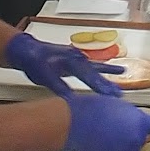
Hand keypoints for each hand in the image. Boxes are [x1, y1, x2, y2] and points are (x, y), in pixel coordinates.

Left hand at [3, 32, 122, 97]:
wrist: (27, 50)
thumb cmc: (34, 61)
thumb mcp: (44, 76)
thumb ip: (59, 86)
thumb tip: (72, 99)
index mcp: (71, 60)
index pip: (89, 77)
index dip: (101, 87)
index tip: (112, 95)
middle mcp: (76, 57)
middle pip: (95, 73)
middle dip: (107, 83)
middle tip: (119, 94)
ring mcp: (76, 58)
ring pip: (95, 67)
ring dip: (107, 72)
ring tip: (122, 72)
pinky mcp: (74, 61)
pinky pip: (91, 66)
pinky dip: (100, 69)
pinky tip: (108, 70)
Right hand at [63, 94, 149, 150]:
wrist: (74, 123)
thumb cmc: (90, 109)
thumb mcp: (114, 104)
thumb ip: (127, 115)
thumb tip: (127, 120)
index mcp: (140, 120)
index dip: (144, 127)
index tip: (138, 127)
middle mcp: (138, 138)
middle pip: (141, 142)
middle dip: (132, 139)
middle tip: (117, 135)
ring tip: (110, 148)